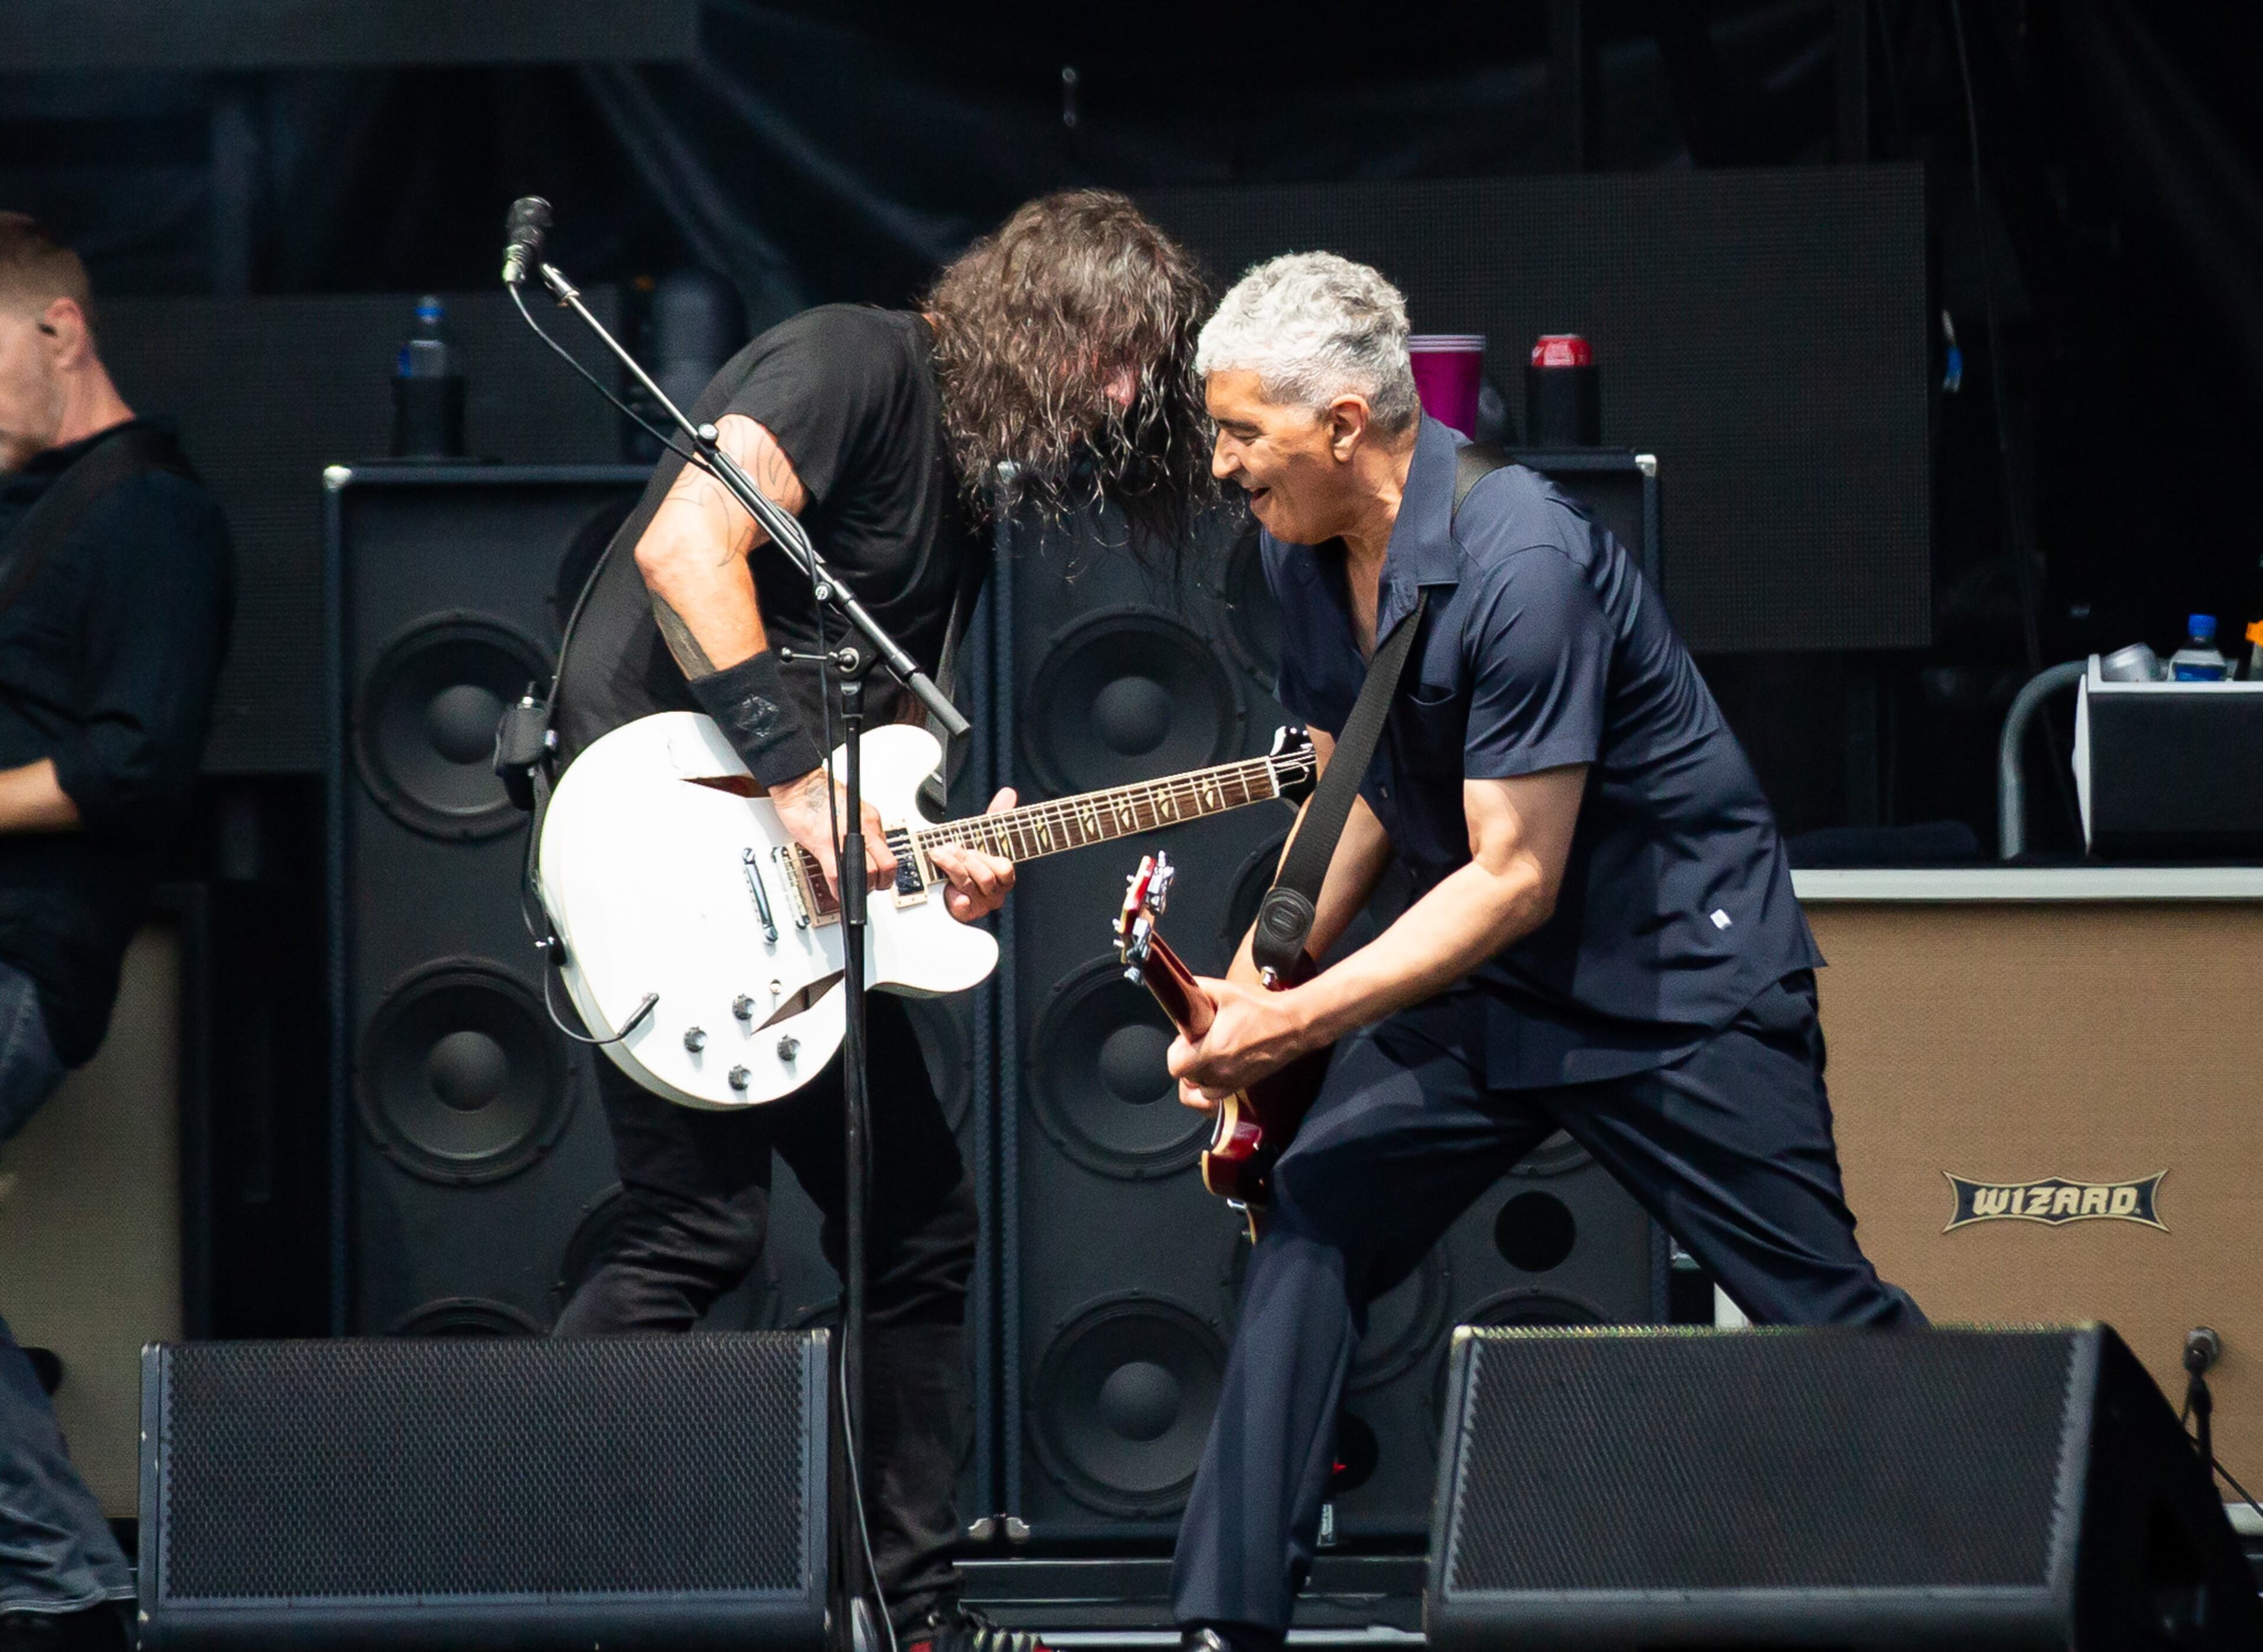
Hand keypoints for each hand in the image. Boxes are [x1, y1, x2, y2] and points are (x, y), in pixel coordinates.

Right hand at [767, 767, 895, 894]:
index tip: (879, 879)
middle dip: (879, 884)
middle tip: (869, 888)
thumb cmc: (821, 794)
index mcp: (871, 821)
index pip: (889, 854)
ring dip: (862, 888)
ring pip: (867, 873)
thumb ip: (862, 830)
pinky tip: (838, 891)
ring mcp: (845, 838)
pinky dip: (840, 888)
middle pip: (885, 866)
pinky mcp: (825, 845)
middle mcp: (864, 828)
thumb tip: (866, 850)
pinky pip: (838, 875)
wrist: (801, 782)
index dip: (886, 872)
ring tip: (854, 890)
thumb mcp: (852, 810)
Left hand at [928, 788, 1017, 923]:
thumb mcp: (981, 837)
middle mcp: (994, 894)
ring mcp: (979, 905)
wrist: (940, 886)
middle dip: (964, 858)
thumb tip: (1008, 793)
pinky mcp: (962, 914)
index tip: (970, 848)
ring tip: (938, 856)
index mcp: (1002, 878)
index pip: (1004, 869)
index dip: (985, 857)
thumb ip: (996, 816)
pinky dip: (956, 898)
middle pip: (986, 877)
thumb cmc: (966, 861)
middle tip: (946, 847)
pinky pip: (963, 908)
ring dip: (953, 868)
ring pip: (971, 886)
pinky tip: (948, 890)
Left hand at [1167, 977, 1314, 1106]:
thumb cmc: (1262, 1008)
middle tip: (1198, 1041)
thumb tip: (1180, 988)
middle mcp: (1221, 1072)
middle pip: (1186, 1077)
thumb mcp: (1225, 990)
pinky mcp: (1244, 1085)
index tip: (1186, 1038)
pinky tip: (1219, 1065)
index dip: (1176, 1051)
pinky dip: (1213, 1084)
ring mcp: (1233, 1082)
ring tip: (1208, 1054)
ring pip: (1201, 1088)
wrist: (1293, 1024)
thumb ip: (1196, 989)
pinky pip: (1218, 1094)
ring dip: (1199, 1074)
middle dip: (1187, 1059)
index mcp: (1213, 1051)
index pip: (1175, 1066)